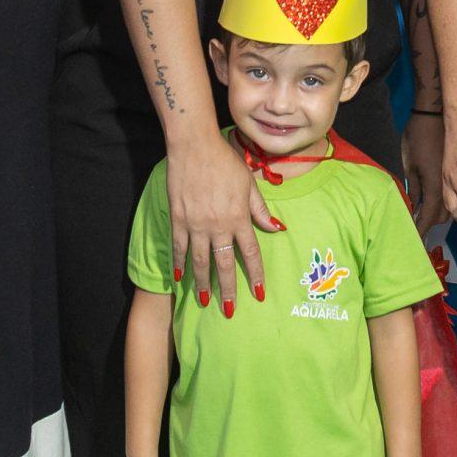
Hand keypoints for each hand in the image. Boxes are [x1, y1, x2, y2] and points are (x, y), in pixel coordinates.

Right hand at [169, 130, 276, 311]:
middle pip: (224, 264)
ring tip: (204, 301)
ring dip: (203, 283)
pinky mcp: (178, 218)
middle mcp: (218, 225)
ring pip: (200, 261)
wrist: (194, 145)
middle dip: (228, 290)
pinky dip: (179, 262)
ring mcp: (196, 223)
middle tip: (230, 311)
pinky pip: (179, 246)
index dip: (255, 275)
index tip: (259, 294)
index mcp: (239, 217)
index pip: (250, 253)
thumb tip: (278, 228)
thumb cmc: (225, 161)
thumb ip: (260, 209)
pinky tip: (180, 276)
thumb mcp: (248, 183)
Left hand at [403, 111, 446, 231]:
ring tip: (430, 215)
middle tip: (418, 225)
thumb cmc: (419, 135)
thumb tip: (414, 207)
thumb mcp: (410, 164)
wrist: (437, 112)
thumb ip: (414, 188)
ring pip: (454, 209)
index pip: (427, 219)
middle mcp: (451, 189)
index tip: (414, 240)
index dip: (420, 231)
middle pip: (442, 218)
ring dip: (442, 214)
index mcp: (435, 188)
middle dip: (429, 224)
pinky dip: (452, 203)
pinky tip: (444, 199)